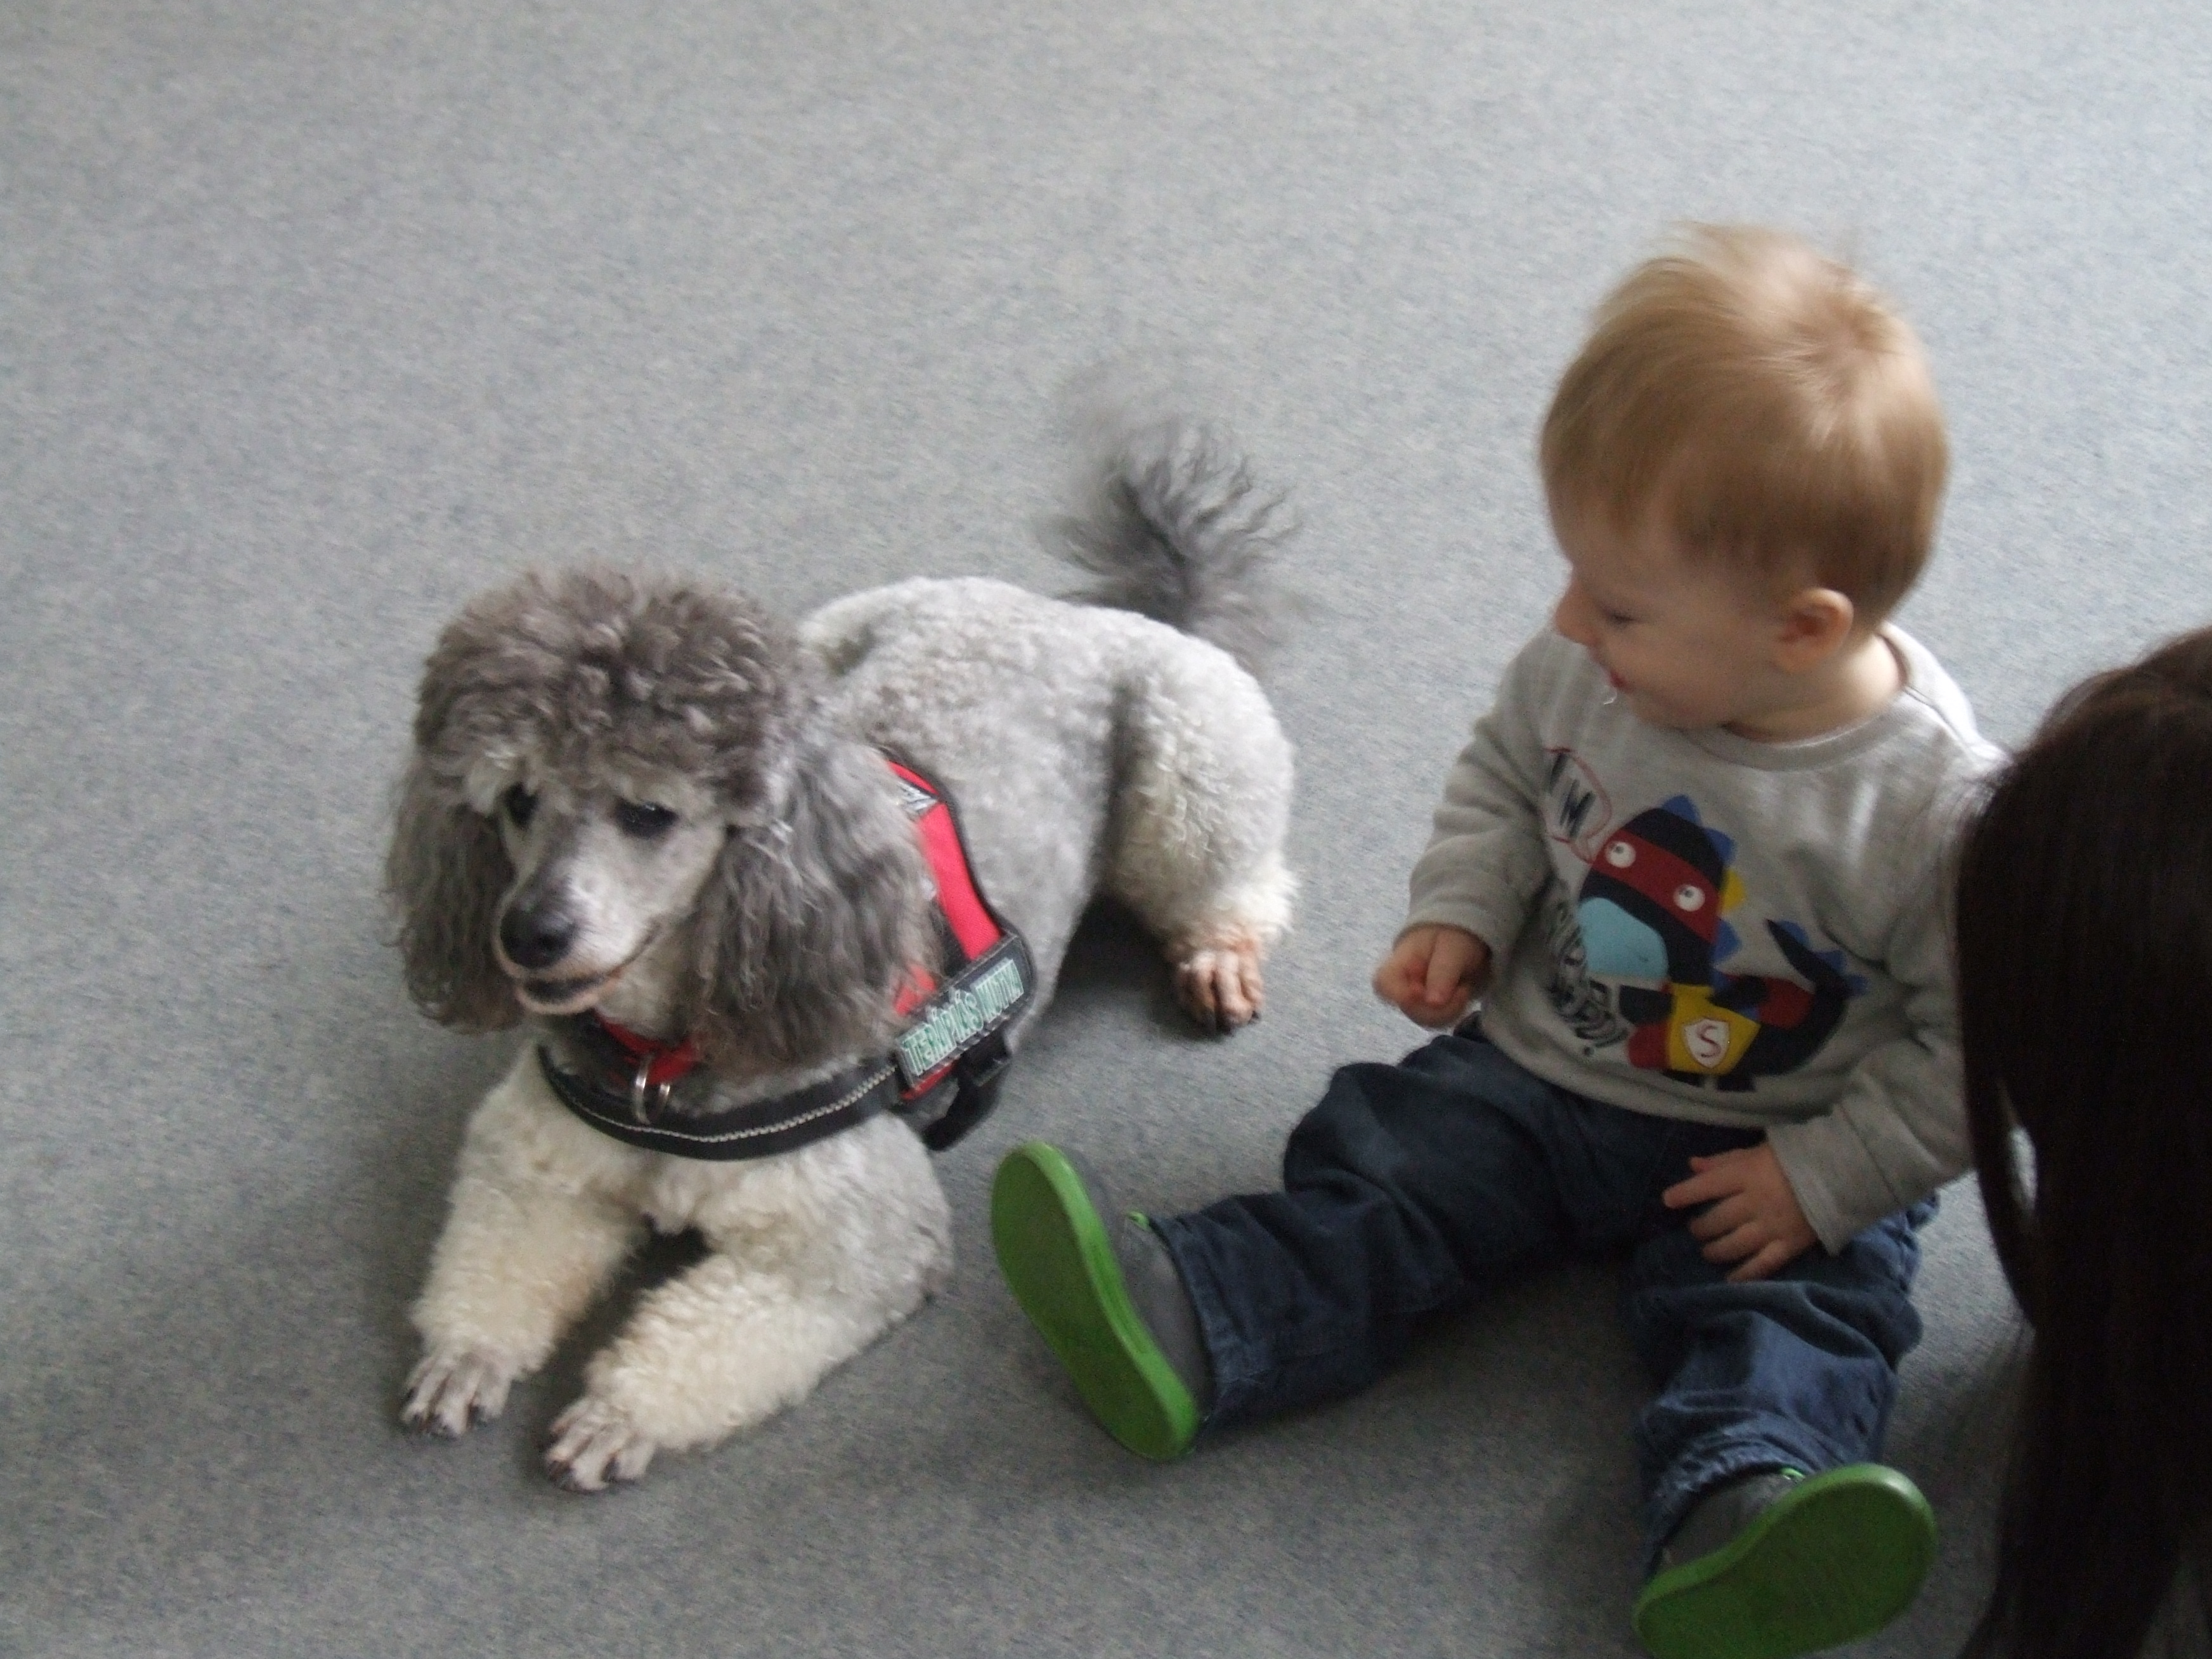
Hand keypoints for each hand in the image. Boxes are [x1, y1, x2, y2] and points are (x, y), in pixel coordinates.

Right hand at [1372, 925, 1490, 1027]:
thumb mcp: (1452, 948)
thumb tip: (1433, 1003)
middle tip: (1460, 989)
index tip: (1422, 993)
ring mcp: (1414, 999)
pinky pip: (1437, 1021)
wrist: (1461, 939)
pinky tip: (1461, 995)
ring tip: (1463, 989)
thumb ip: (1442, 972)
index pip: (1383, 983)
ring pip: (1424, 1019)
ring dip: (1448, 1010)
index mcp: (1399, 962)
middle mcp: (1402, 984)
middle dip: (1437, 1006)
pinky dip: (1453, 1012)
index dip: (1398, 995)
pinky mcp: (1428, 1008)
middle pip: (1407, 1008)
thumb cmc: (1452, 937)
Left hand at [1661, 1142, 1816, 1281]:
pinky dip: (1744, 1275)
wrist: (1840, 1174)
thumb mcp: (1756, 1152)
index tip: (1668, 1200)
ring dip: (1715, 1251)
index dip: (1684, 1193)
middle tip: (1696, 1230)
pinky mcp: (1789, 1245)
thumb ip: (1723, 1161)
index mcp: (1745, 1175)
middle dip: (1701, 1228)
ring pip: (1734, 1245)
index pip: (1706, 1186)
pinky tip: (1730, 1279)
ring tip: (1708, 1251)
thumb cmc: (1793, 1159)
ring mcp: (1772, 1227)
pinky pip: (1762, 1265)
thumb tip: (1692, 1166)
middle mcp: (1754, 1203)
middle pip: (1717, 1220)